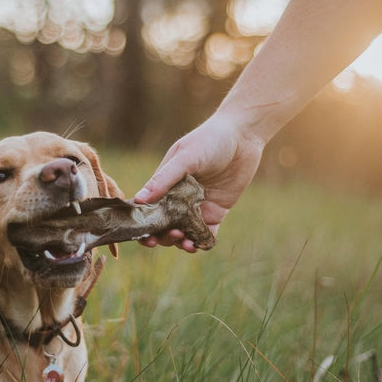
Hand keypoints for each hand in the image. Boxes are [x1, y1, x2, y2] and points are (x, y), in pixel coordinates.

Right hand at [133, 112, 264, 251]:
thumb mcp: (184, 157)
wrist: (243, 136)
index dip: (144, 226)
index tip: (145, 236)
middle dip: (163, 236)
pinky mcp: (216, 211)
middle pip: (164, 225)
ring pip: (184, 233)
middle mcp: (178, 198)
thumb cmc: (209, 140)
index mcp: (165, 184)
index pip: (148, 209)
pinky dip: (201, 243)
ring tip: (185, 242)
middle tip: (171, 235)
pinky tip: (199, 245)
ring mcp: (197, 207)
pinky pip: (206, 234)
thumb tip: (139, 201)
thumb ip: (163, 179)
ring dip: (181, 242)